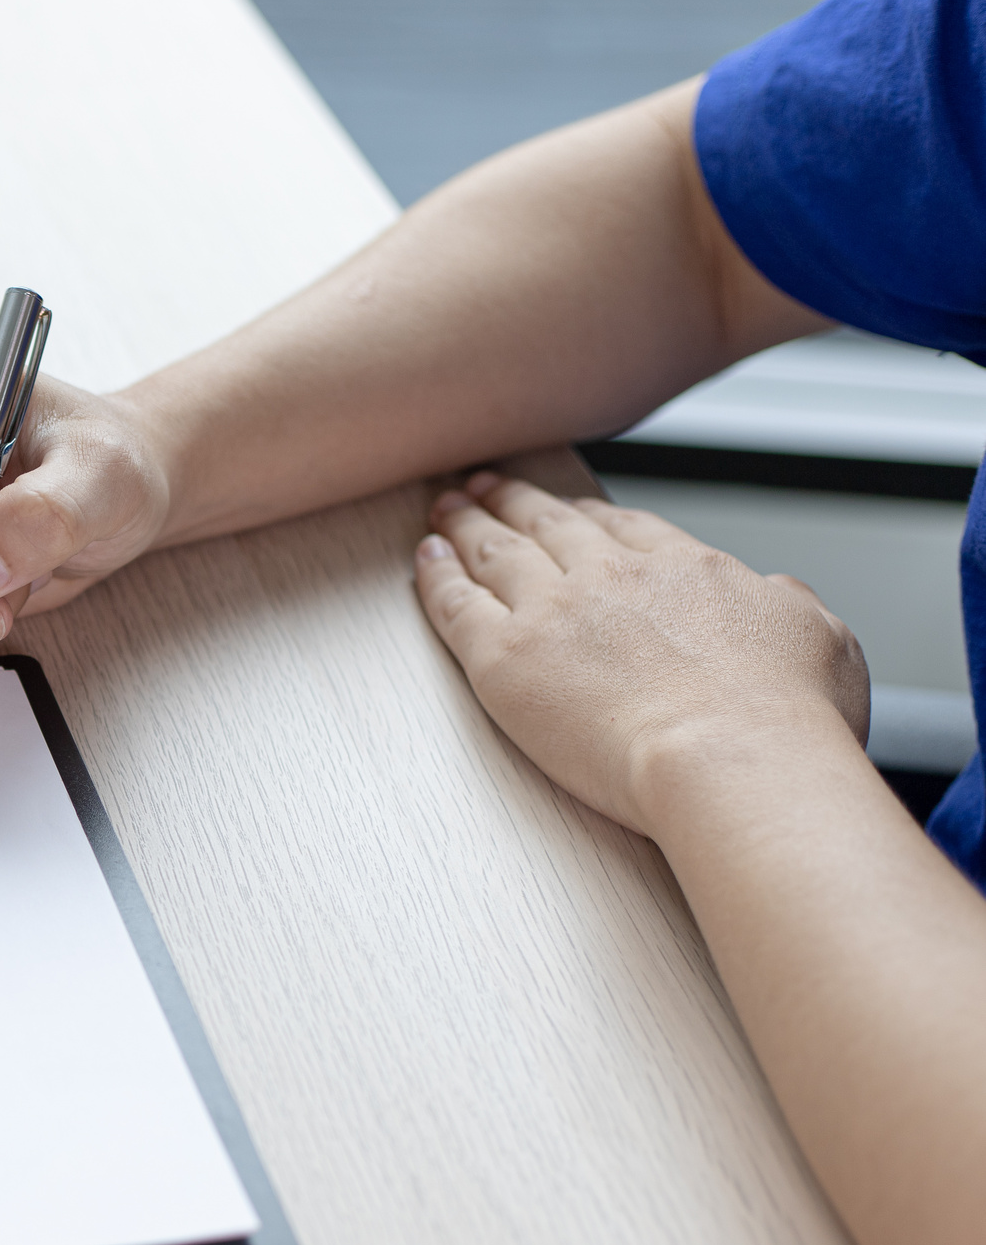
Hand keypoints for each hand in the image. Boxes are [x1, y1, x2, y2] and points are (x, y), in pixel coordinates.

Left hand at [413, 472, 869, 832]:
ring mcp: (552, 612)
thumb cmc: (786, 719)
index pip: (623, 526)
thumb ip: (788, 606)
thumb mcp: (821, 637)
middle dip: (515, 500)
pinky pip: (455, 603)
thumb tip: (777, 595)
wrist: (732, 759)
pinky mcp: (504, 658)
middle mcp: (611, 577)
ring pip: (496, 551)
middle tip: (486, 485)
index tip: (567, 506)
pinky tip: (423, 557)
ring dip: (467, 523)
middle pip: (549, 523)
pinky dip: (434, 575)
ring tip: (446, 507)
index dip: (587, 512)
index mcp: (685, 568)